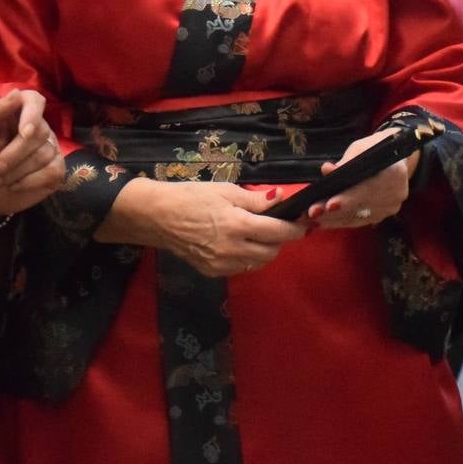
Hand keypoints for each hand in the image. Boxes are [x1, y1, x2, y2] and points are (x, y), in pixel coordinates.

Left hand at [0, 90, 64, 220]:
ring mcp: (50, 147)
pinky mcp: (55, 169)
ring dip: (16, 171)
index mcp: (18, 112)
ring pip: (43, 155)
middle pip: (38, 133)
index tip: (23, 132)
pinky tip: (13, 186)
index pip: (35, 100)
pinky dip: (29, 182)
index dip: (32, 113)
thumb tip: (16, 93)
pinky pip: (52, 171)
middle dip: (14, 154)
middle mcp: (38, 126)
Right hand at [99, 179, 307, 276]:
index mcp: (238, 225)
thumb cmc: (192, 197)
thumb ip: (255, 200)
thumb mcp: (225, 191)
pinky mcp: (213, 272)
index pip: (278, 232)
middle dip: (280, 240)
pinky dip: (247, 258)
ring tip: (258, 234)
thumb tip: (281, 199)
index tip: (304, 224)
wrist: (158, 217)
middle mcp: (233, 249)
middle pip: (272, 252)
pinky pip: (241, 268)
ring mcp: (222, 264)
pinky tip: (239, 244)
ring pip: (258, 263)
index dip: (295, 229)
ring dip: (265, 250)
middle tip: (278, 226)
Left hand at [305, 131, 418, 229]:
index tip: (329, 205)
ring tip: (313, 219)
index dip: (349, 198)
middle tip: (312, 213)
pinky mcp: (384, 215)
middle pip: (362, 206)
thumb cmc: (374, 148)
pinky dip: (342, 221)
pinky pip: (361, 221)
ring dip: (335, 219)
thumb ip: (346, 161)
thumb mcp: (361, 148)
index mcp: (395, 172)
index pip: (369, 188)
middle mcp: (397, 194)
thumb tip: (327, 170)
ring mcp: (391, 207)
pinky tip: (325, 222)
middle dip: (335, 211)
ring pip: (359, 218)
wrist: (396, 156)